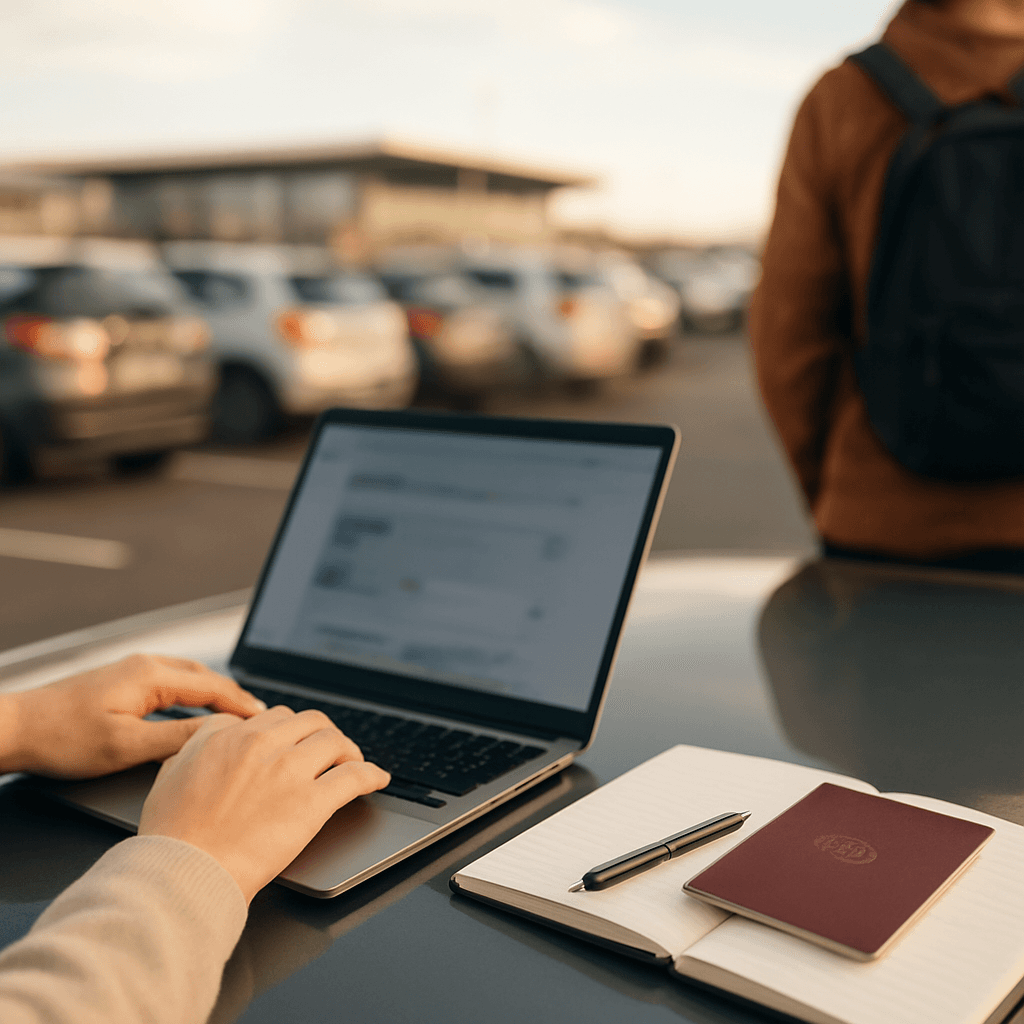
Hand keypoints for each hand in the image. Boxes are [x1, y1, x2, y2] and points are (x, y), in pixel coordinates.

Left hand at [0, 654, 265, 778]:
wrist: (15, 728)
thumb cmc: (63, 738)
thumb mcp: (125, 745)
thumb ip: (175, 739)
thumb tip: (217, 735)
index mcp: (151, 676)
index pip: (213, 687)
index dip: (243, 705)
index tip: (266, 719)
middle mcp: (145, 665)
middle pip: (206, 676)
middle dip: (234, 695)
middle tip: (259, 717)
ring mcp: (131, 670)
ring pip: (188, 677)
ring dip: (215, 693)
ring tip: (235, 713)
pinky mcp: (120, 680)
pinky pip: (171, 682)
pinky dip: (193, 694)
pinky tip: (194, 710)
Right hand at [138, 706, 389, 902]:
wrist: (184, 872)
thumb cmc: (173, 835)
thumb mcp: (171, 772)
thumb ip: (198, 744)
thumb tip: (219, 734)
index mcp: (228, 736)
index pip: (273, 717)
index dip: (289, 732)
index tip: (296, 743)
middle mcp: (262, 745)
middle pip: (309, 722)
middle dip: (322, 735)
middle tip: (329, 752)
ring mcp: (289, 771)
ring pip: (335, 741)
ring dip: (348, 752)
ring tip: (352, 764)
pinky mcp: (312, 802)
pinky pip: (354, 777)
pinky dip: (371, 774)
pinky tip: (377, 779)